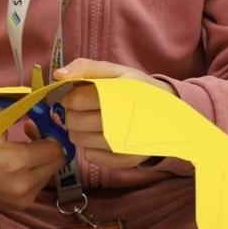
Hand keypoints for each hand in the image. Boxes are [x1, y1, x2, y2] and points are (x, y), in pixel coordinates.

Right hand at [0, 105, 64, 211]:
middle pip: (57, 163)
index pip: (57, 149)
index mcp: (15, 162)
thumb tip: (47, 110)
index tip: (40, 124)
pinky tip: (18, 162)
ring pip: (50, 174)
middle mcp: (21, 185)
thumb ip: (24, 111)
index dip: (51, 133)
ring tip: (24, 146)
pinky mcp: (18, 205)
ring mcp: (20, 199)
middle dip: (50, 145)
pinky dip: (34, 171)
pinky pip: (39, 185)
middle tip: (33, 132)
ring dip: (43, 159)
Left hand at [52, 59, 171, 167]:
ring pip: (79, 140)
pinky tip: (99, 138)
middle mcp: (124, 121)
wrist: (169, 113)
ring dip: (79, 131)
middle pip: (74, 121)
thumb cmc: (137, 88)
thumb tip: (58, 75)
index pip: (77, 100)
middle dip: (72, 114)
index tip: (76, 95)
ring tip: (92, 122)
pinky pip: (91, 157)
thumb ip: (85, 68)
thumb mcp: (115, 71)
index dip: (69, 97)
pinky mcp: (127, 160)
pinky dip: (89, 148)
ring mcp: (126, 143)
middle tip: (84, 109)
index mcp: (120, 94)